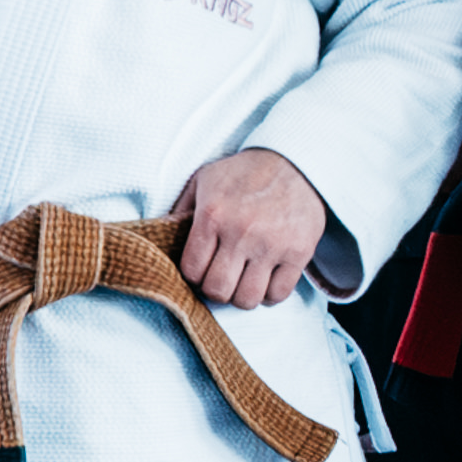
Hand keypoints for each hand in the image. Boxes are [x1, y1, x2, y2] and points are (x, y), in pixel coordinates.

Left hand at [179, 147, 332, 310]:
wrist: (296, 162)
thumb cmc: (245, 173)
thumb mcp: (204, 179)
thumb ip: (181, 209)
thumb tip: (162, 237)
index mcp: (212, 216)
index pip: (192, 271)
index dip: (194, 275)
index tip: (203, 268)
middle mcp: (241, 233)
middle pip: (218, 290)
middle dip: (217, 289)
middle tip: (223, 277)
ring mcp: (272, 245)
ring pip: (247, 299)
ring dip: (242, 295)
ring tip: (244, 281)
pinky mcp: (299, 252)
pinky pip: (279, 294)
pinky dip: (270, 294)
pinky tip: (266, 280)